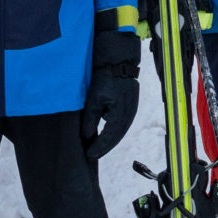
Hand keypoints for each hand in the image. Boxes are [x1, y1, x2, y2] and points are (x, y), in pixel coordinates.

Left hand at [79, 31, 140, 160]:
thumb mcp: (94, 99)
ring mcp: (131, 110)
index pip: (109, 138)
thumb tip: (87, 136)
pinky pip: (121, 124)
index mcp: (120, 115)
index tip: (88, 156)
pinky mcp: (129, 106)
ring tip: (97, 148)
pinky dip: (113, 132)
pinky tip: (105, 134)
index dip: (98, 148)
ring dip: (109, 140)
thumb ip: (90, 119)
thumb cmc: (106, 77)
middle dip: (104, 147)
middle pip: (116, 137)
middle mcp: (128, 115)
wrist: (118, 61)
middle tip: (91, 155)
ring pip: (119, 132)